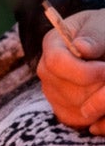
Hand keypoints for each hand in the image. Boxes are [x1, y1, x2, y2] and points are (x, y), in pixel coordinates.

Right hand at [38, 7, 104, 132]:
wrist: (101, 42)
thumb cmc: (102, 31)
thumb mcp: (101, 26)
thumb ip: (94, 36)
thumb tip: (81, 48)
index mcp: (52, 43)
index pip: (56, 64)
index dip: (84, 72)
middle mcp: (45, 69)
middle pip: (67, 90)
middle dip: (97, 88)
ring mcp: (51, 90)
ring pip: (73, 107)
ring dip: (98, 102)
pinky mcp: (60, 107)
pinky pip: (74, 119)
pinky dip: (93, 115)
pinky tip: (102, 101)